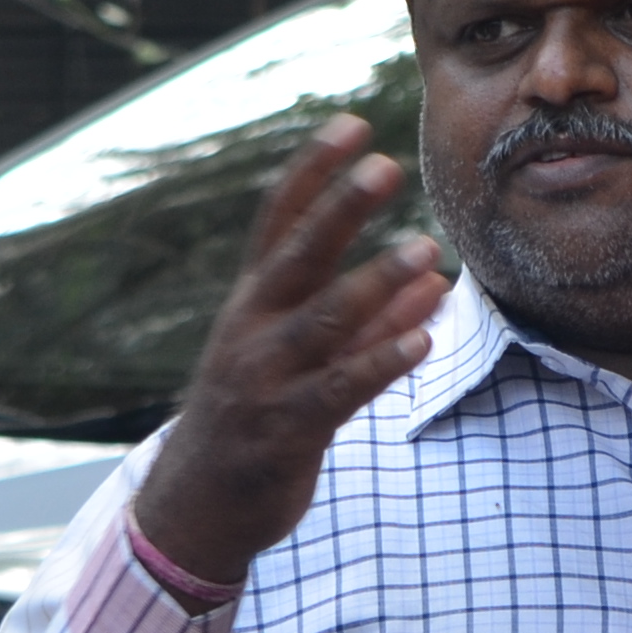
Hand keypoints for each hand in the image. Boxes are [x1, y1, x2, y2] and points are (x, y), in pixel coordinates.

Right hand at [134, 115, 453, 585]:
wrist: (198, 506)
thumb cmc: (256, 417)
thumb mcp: (299, 355)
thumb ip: (366, 315)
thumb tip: (433, 274)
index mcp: (251, 301)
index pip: (277, 220)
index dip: (312, 172)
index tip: (352, 126)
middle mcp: (251, 328)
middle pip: (298, 255)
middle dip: (340, 208)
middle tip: (385, 165)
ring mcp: (265, 378)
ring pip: (323, 319)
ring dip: (376, 282)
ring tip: (426, 250)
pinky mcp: (285, 428)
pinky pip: (340, 388)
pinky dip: (382, 360)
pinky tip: (423, 339)